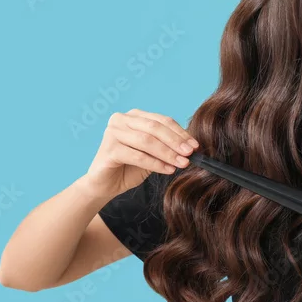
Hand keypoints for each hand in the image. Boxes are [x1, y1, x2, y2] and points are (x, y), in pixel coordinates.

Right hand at [84, 109, 198, 198]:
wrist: (105, 184)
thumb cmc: (129, 167)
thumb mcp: (152, 153)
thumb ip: (167, 146)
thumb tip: (192, 147)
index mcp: (134, 116)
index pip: (162, 120)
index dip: (180, 133)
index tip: (195, 146)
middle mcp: (121, 120)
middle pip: (155, 128)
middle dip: (176, 141)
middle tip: (190, 154)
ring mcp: (112, 133)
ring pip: (147, 141)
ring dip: (168, 153)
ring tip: (182, 163)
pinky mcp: (109, 149)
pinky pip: (138, 155)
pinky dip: (156, 163)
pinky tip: (168, 170)